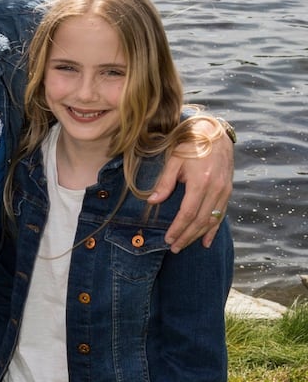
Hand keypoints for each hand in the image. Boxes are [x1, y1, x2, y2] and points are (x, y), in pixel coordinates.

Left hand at [149, 119, 234, 251]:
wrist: (215, 134)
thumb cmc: (191, 145)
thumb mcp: (174, 160)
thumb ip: (165, 182)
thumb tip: (152, 201)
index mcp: (201, 182)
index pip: (188, 213)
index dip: (178, 228)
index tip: (168, 238)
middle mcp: (216, 189)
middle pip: (200, 220)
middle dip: (187, 236)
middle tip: (174, 248)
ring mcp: (225, 191)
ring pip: (211, 220)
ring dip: (198, 235)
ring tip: (185, 245)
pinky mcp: (228, 191)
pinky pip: (221, 214)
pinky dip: (214, 229)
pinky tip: (206, 241)